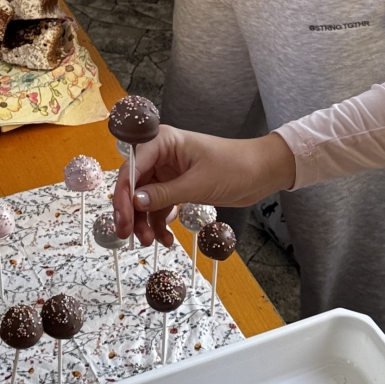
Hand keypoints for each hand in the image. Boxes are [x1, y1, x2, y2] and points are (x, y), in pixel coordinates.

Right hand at [112, 126, 296, 245]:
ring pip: (143, 199)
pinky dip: (159, 223)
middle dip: (131, 211)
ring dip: (144, 221)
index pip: (132, 166)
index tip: (123, 218)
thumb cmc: (234, 167)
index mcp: (163, 142)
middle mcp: (161, 155)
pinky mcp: (176, 187)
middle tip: (127, 234)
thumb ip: (164, 194)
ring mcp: (167, 172)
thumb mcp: (197, 184)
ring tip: (150, 241)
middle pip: (134, 184)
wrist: (261, 172)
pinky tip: (165, 238)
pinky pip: (159, 207)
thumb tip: (135, 203)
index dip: (123, 193)